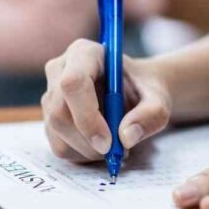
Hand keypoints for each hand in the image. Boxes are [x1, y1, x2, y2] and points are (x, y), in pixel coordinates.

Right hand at [42, 39, 171, 161]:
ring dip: (88, 150)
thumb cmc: (144, 91)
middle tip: (118, 151)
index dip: (87, 116)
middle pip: (59, 112)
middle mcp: (60, 70)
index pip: (73, 83)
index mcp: (84, 53)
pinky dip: (83, 154)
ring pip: (57, 132)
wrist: (135, 95)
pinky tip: (101, 145)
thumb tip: (126, 137)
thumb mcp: (158, 100)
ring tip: (116, 145)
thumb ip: (150, 115)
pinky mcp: (49, 118)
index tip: (108, 142)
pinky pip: (58, 145)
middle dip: (88, 140)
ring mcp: (50, 94)